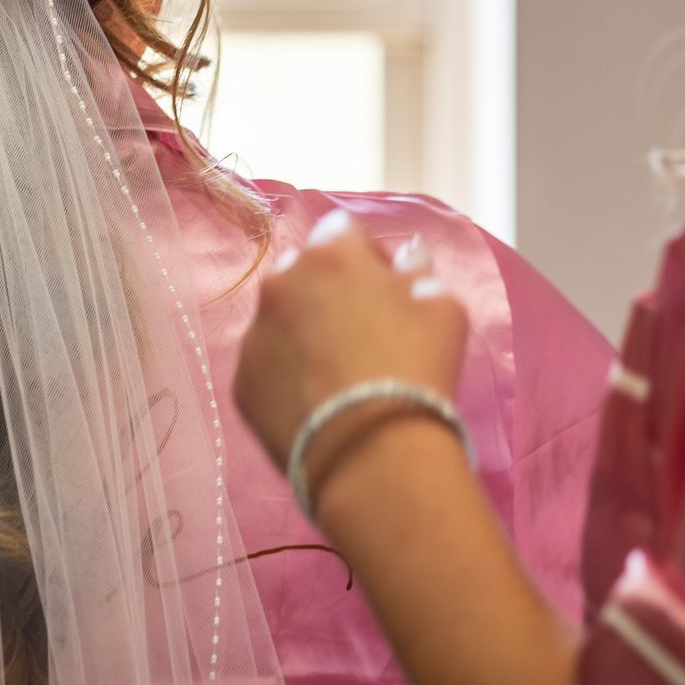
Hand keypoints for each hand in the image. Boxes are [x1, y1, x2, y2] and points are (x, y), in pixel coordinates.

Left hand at [235, 211, 470, 513]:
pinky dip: (285, 376)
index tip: (387, 289)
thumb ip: (421, 274)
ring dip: (302, 333)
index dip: (367, 257)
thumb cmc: (417, 370)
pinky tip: (315, 404)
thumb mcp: (443, 310)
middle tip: (361, 333)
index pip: (342, 231)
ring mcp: (254, 334)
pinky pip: (265, 367)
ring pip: (279, 320)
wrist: (374, 453)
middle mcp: (281, 284)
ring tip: (336, 376)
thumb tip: (408, 260)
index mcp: (330, 255)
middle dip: (328, 291)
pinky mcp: (241, 382)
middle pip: (303, 273)